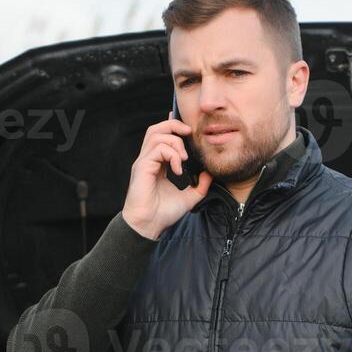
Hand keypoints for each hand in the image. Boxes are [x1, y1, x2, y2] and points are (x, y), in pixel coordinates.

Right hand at [121, 109, 213, 239]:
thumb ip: (200, 186)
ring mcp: (143, 162)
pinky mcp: (142, 167)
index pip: (162, 136)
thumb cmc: (164, 213)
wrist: (150, 226)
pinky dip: (172, 155)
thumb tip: (209, 174)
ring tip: (185, 158)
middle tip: (189, 134)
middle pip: (156, 129)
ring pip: (156, 134)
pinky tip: (179, 169)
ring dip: (175, 142)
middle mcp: (148, 160)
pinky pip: (158, 149)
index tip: (188, 128)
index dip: (173, 126)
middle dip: (174, 125)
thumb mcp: (188, 198)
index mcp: (157, 164)